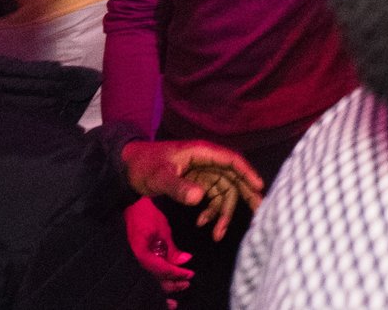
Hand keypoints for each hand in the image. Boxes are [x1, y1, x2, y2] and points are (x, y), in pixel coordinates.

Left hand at [121, 139, 263, 242]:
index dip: (247, 173)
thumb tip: (200, 198)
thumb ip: (179, 187)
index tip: (259, 188)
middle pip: (233, 178)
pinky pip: (211, 199)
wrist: (128, 168)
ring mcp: (202, 174)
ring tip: (217, 234)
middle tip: (259, 212)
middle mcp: (207, 162)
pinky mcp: (196, 185)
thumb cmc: (145, 166)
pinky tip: (201, 224)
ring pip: (223, 192)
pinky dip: (210, 212)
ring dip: (223, 213)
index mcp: (202, 153)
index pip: (231, 161)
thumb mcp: (160, 177)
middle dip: (244, 196)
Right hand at [124, 198, 192, 302]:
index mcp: (140, 252)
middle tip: (187, 283)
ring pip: (149, 277)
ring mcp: (132, 258)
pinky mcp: (133, 256)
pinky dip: (157, 276)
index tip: (190, 274)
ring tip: (179, 286)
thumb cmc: (145, 211)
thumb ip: (172, 247)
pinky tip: (165, 282)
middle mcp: (134, 259)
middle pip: (154, 278)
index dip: (176, 273)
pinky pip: (146, 270)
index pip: (160, 269)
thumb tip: (185, 260)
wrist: (128, 201)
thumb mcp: (162, 227)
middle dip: (172, 283)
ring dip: (165, 283)